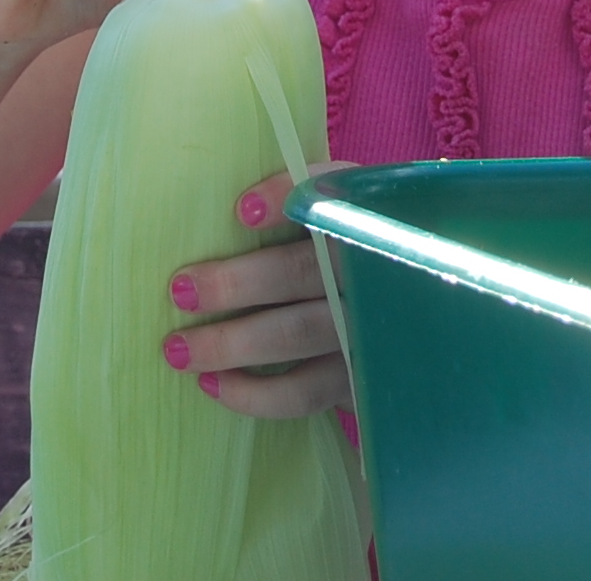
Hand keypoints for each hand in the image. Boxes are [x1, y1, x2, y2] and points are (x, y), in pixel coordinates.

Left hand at [165, 168, 358, 420]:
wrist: (412, 308)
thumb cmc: (346, 249)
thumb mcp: (340, 208)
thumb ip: (301, 197)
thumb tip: (240, 209)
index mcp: (363, 218)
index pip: (329, 199)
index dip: (285, 199)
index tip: (242, 213)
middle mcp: (369, 272)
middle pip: (300, 273)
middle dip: (234, 284)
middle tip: (180, 292)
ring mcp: (365, 332)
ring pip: (296, 334)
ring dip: (232, 343)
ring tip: (178, 350)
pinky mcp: (356, 378)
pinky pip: (304, 392)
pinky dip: (255, 393)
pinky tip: (213, 385)